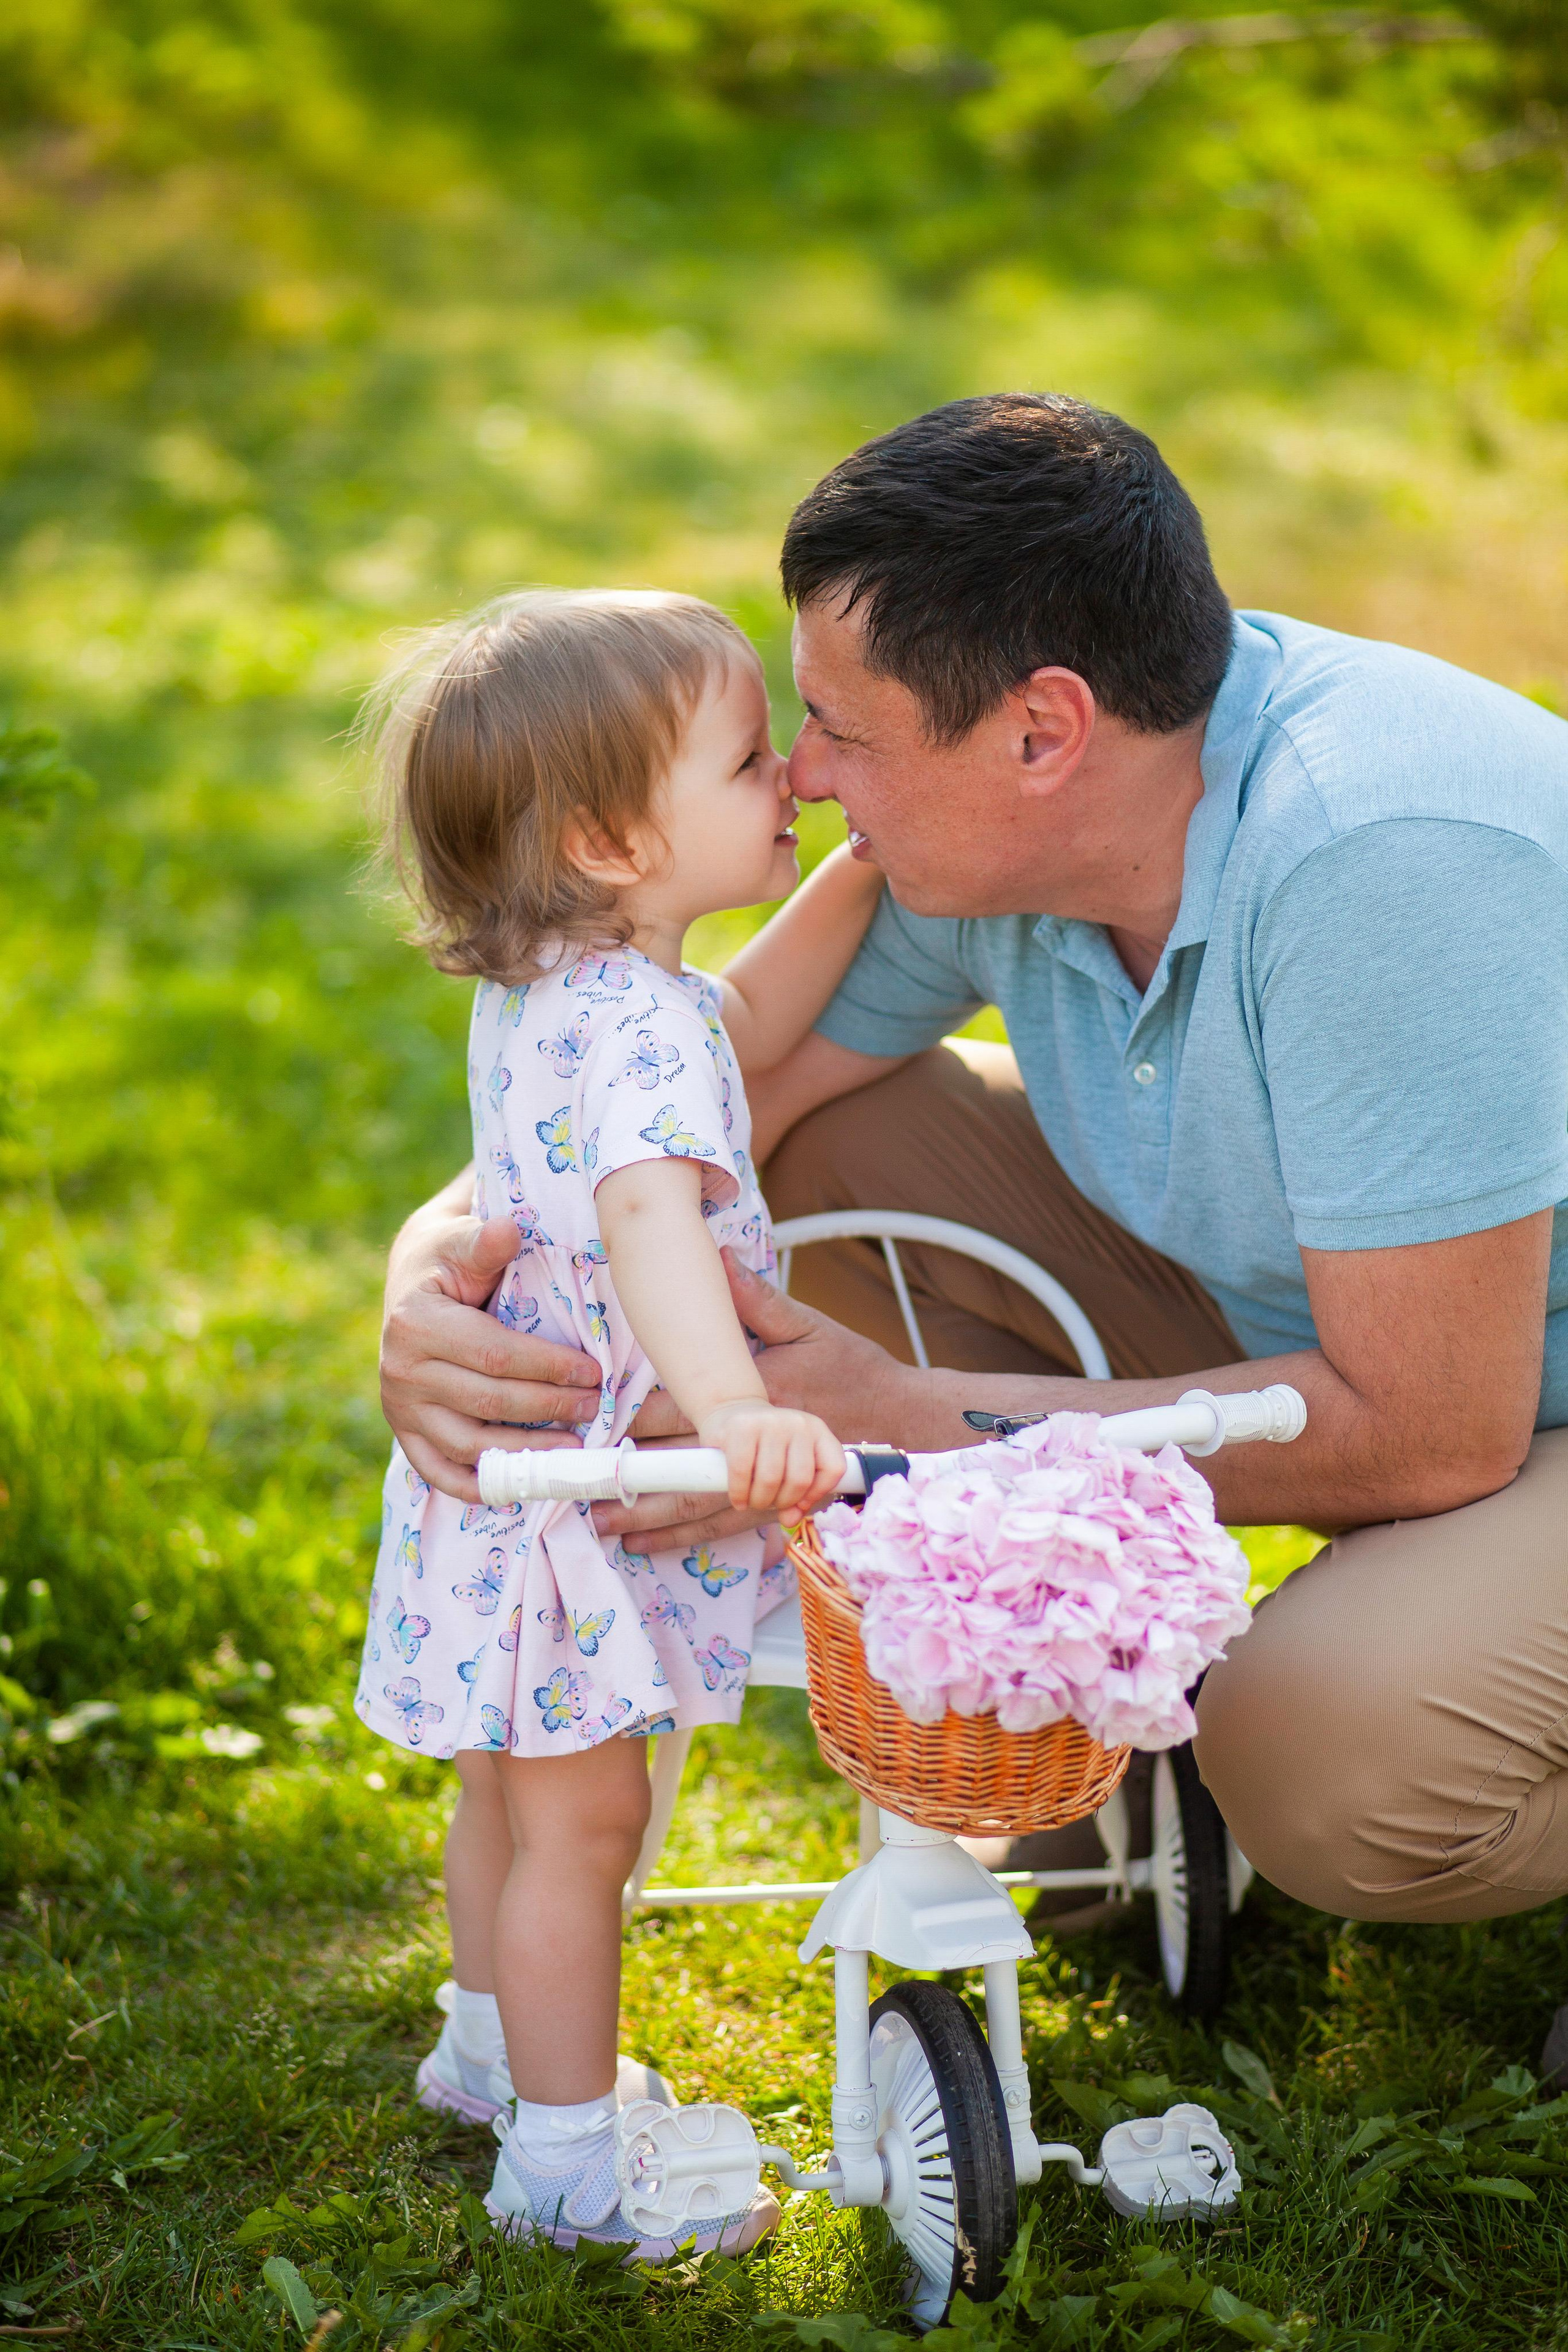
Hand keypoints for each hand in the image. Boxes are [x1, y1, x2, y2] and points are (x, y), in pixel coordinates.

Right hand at [381, 1187, 601, 1501]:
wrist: (410, 1282)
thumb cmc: (449, 1258)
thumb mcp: (462, 1240)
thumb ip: (486, 1241)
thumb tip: (510, 1229)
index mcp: (415, 1323)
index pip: (494, 1355)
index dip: (547, 1367)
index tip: (594, 1372)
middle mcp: (399, 1371)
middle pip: (488, 1402)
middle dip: (548, 1408)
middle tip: (597, 1409)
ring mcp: (399, 1408)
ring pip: (469, 1445)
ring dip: (525, 1454)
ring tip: (574, 1449)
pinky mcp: (405, 1433)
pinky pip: (441, 1471)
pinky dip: (481, 1487)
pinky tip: (524, 1487)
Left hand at [590, 1252, 909, 1550]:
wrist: (906, 1423)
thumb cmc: (856, 1370)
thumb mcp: (809, 1326)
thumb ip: (758, 1300)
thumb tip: (718, 1260)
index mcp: (758, 1396)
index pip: (686, 1409)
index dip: (638, 1418)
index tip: (597, 1421)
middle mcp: (758, 1444)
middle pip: (681, 1464)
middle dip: (630, 1476)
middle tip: (582, 1484)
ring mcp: (767, 1477)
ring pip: (696, 1503)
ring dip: (647, 1515)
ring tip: (602, 1522)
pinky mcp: (776, 1500)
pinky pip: (722, 1525)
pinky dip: (683, 1536)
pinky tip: (649, 1542)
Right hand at [698, 1397, 845, 1514]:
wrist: (733, 1413)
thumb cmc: (766, 1447)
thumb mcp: (790, 1463)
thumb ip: (798, 1494)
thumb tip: (790, 1521)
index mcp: (818, 1431)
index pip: (833, 1468)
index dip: (817, 1494)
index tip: (798, 1503)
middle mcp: (798, 1423)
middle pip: (800, 1479)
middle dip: (782, 1502)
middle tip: (768, 1504)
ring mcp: (770, 1422)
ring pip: (771, 1479)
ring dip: (760, 1501)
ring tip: (753, 1502)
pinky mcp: (741, 1428)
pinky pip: (742, 1472)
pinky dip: (739, 1494)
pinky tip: (739, 1500)